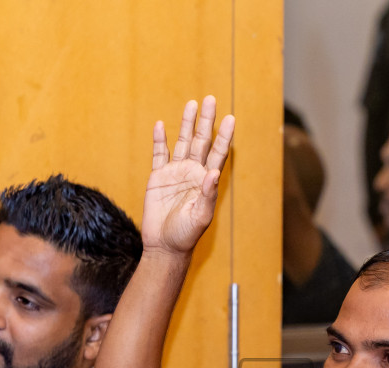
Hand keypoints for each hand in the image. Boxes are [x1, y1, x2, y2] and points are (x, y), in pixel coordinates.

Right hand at [142, 97, 234, 258]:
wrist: (164, 246)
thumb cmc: (186, 235)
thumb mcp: (200, 216)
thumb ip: (207, 194)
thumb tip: (213, 172)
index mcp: (206, 181)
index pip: (218, 154)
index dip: (224, 136)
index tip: (230, 118)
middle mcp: (193, 173)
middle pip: (201, 141)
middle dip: (206, 121)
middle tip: (211, 99)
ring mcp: (175, 173)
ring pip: (182, 142)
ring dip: (187, 124)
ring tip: (192, 104)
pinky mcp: (158, 177)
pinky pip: (159, 154)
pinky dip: (160, 140)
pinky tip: (161, 125)